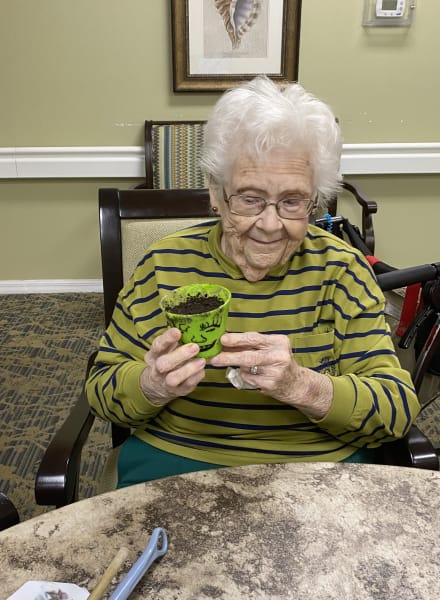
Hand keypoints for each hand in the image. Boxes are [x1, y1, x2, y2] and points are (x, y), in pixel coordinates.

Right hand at [140, 328, 205, 404]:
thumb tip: (189, 325)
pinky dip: (196, 377)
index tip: (177, 331)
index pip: (157, 346)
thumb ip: (173, 340)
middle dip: (179, 355)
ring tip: (201, 361)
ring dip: (188, 369)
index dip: (167, 339)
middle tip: (195, 347)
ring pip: (173, 378)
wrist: (156, 386)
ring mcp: (167, 382)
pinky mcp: (178, 391)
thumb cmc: (165, 360)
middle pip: (163, 364)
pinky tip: (202, 370)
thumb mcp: (164, 349)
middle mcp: (157, 370)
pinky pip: (187, 386)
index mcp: (154, 355)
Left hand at [210, 332, 332, 418]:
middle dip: (228, 356)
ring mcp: (275, 372)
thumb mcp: (269, 348)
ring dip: (236, 366)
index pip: (254, 338)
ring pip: (246, 368)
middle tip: (214, 358)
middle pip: (248, 355)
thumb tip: (225, 342)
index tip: (222, 340)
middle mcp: (279, 356)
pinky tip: (253, 375)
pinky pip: (249, 378)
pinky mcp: (271, 385)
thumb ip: (250, 345)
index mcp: (279, 342)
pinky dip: (245, 376)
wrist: (297, 384)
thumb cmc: (278, 362)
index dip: (236, 339)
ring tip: (229, 364)